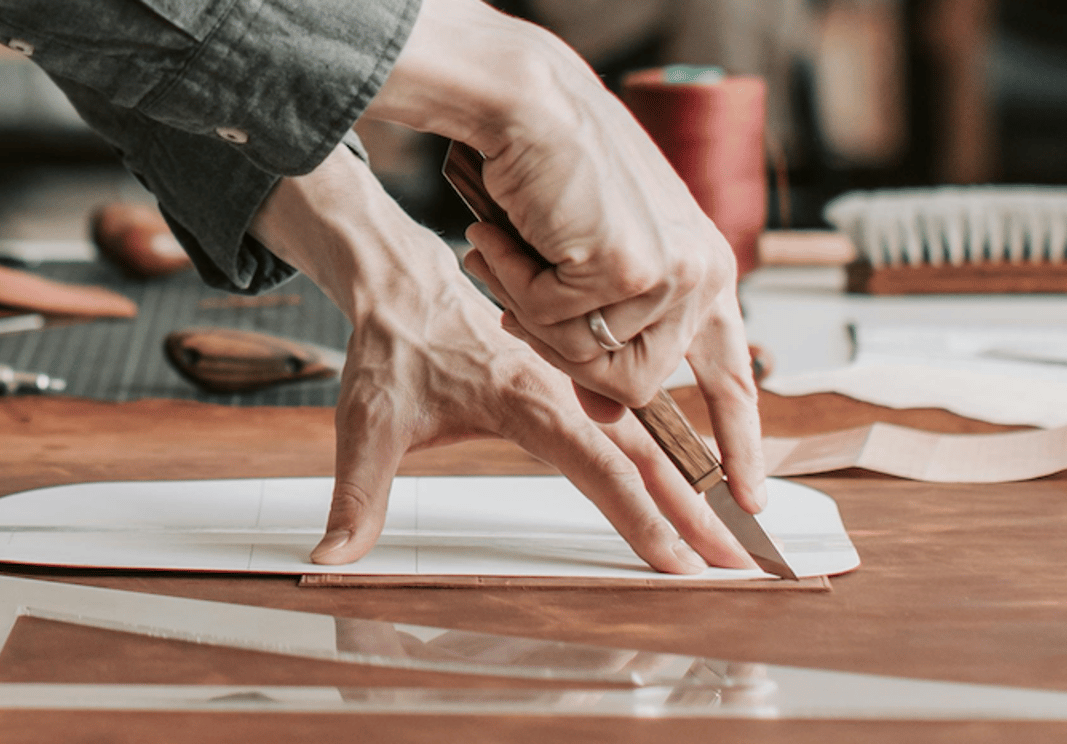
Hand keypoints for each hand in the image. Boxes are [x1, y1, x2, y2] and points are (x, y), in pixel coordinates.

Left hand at [251, 147, 751, 573]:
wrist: (402, 280)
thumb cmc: (390, 347)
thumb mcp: (364, 424)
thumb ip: (354, 499)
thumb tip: (327, 561)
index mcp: (525, 398)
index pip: (598, 469)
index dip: (641, 521)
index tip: (678, 565)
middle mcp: (565, 390)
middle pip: (647, 460)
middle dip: (695, 516)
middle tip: (740, 565)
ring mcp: (577, 386)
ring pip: (652, 442)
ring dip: (694, 490)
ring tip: (732, 540)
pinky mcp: (576, 386)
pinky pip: (637, 425)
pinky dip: (675, 458)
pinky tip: (703, 491)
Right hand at [364, 0, 764, 511]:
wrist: (527, 99)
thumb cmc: (552, 169)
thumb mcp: (591, 262)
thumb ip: (611, 332)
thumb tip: (610, 412)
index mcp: (701, 273)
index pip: (730, 376)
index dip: (739, 443)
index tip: (751, 499)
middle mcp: (700, 276)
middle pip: (637, 386)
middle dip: (565, 355)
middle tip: (522, 298)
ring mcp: (673, 274)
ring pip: (595, 367)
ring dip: (535, 316)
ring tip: (516, 247)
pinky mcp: (636, 269)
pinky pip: (560, 330)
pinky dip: (519, 286)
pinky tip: (511, 234)